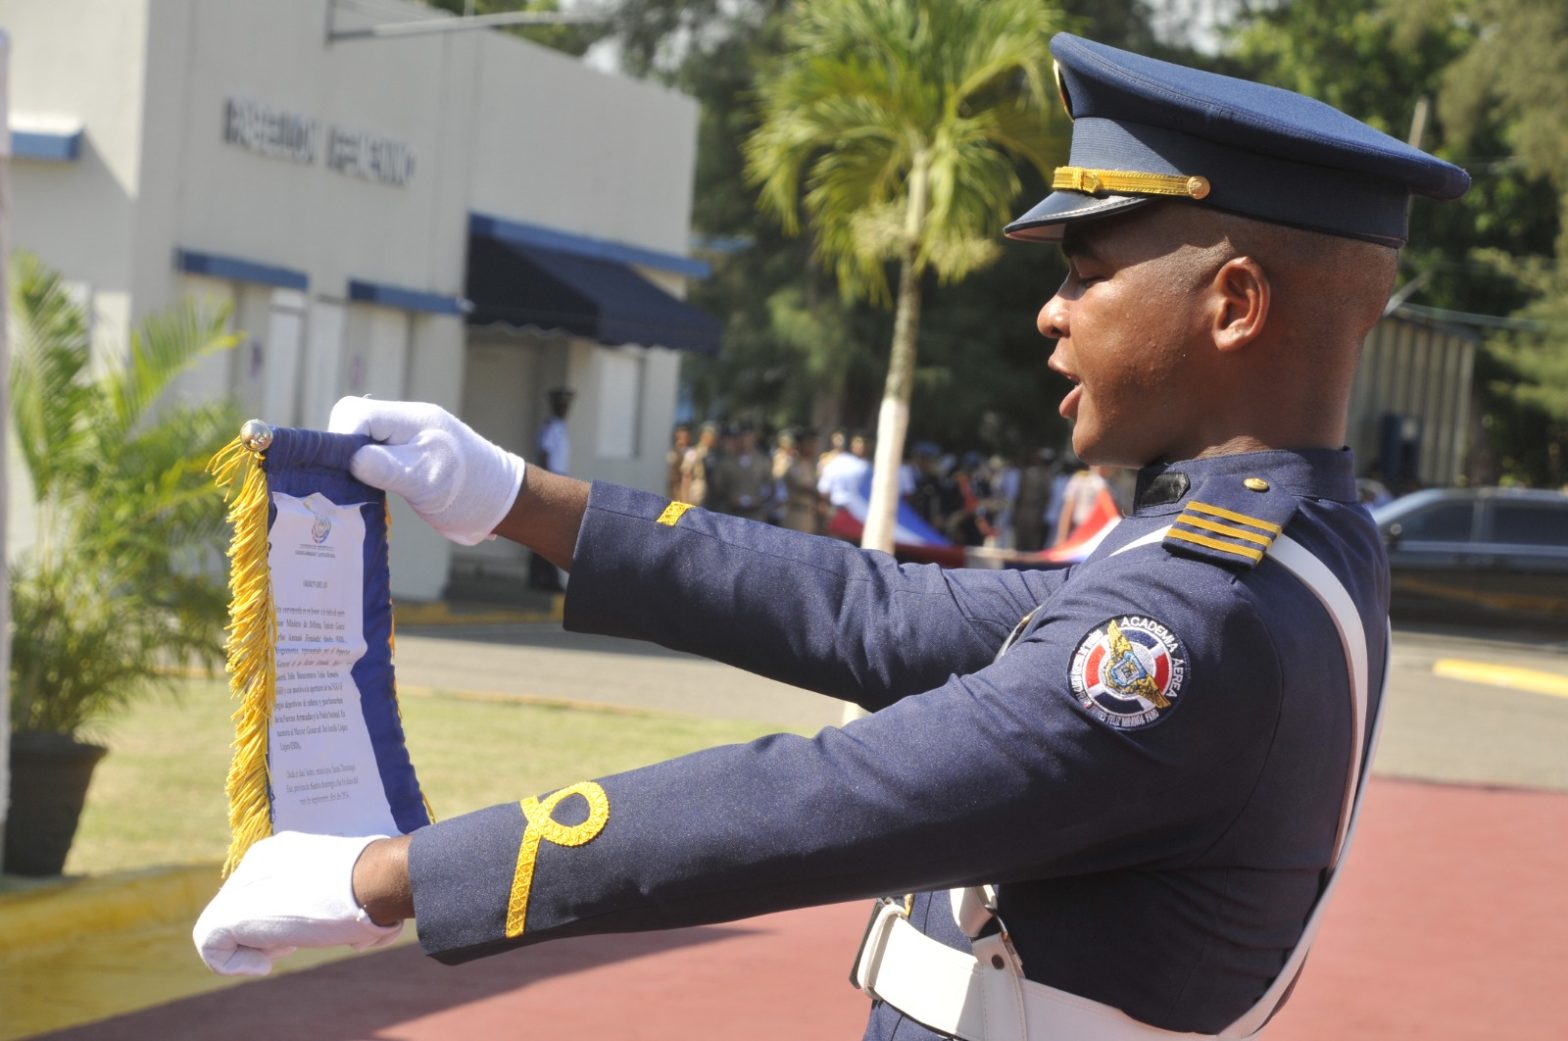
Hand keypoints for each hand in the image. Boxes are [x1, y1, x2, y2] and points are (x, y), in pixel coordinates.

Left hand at [192, 832, 403, 976]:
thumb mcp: (359, 886)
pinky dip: (234, 963)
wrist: (372, 881)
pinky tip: (265, 963)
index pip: (264, 889)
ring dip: (256, 945)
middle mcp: (256, 861)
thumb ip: (347, 898)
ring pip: (227, 926)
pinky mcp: (230, 913)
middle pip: (244, 907)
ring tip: (287, 946)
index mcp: (282, 851)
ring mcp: (240, 885)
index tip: (309, 925)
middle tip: (297, 940)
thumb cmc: (375, 885)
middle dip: (268, 931)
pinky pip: (211, 945)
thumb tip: (369, 929)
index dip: (282, 915)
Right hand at [328, 397, 526, 545]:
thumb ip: (386, 466)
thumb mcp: (425, 481)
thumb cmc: (469, 491)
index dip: (339, 438)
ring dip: (352, 464)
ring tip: (352, 491)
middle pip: (354, 423)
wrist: (502, 503)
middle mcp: (405, 425)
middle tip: (344, 482)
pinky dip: (363, 473)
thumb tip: (349, 458)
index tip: (338, 469)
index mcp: (410, 420)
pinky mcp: (406, 460)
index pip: (356, 414)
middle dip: (342, 450)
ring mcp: (406, 441)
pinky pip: (373, 457)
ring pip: (361, 441)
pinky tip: (364, 493)